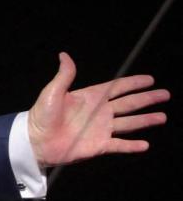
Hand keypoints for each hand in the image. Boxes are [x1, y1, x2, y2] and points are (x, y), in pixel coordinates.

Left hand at [28, 52, 168, 167]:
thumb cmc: (41, 115)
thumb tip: (64, 55)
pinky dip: (132, 146)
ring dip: (145, 120)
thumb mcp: (53, 92)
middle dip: (147, 99)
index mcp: (90, 97)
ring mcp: (100, 129)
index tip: (150, 79)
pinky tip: (145, 144)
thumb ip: (64, 75)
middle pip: (129, 104)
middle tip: (165, 94)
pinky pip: (119, 145)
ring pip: (129, 123)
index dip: (133, 83)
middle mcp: (99, 112)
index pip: (117, 88)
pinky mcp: (99, 145)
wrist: (35, 140)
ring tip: (162, 116)